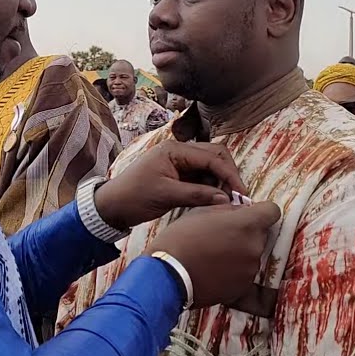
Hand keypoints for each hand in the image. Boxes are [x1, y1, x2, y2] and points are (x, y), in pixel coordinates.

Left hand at [93, 141, 245, 229]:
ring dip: (220, 183)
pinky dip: (211, 188)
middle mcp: (180, 152)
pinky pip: (202, 178)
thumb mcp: (165, 195)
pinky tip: (214, 202)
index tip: (241, 192)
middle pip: (215, 156)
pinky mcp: (179, 175)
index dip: (229, 175)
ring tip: (226, 202)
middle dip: (228, 175)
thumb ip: (196, 195)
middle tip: (238, 197)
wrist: (113, 206)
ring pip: (210, 167)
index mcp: (175, 150)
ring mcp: (180, 163)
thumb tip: (225, 199)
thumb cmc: (134, 197)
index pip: (212, 157)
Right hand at [147, 200, 279, 309]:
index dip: (262, 211)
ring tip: (214, 256)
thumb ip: (227, 210)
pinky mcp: (242, 288)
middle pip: (260, 234)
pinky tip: (214, 270)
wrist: (168, 275)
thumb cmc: (180, 238)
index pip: (272, 211)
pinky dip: (234, 271)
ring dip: (239, 253)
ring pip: (252, 254)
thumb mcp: (201, 211)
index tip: (249, 214)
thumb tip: (239, 210)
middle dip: (246, 233)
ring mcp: (250, 270)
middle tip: (222, 236)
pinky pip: (244, 274)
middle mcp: (254, 247)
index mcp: (247, 224)